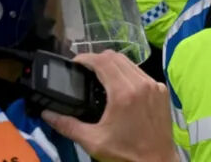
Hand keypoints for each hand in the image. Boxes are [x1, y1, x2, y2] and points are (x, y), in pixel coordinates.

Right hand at [42, 51, 176, 161]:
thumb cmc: (126, 153)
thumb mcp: (93, 141)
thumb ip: (68, 126)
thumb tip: (48, 114)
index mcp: (124, 93)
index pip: (103, 61)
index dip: (86, 58)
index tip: (75, 63)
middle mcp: (142, 84)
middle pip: (116, 58)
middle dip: (98, 59)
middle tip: (84, 69)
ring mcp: (154, 85)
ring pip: (130, 63)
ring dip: (113, 64)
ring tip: (98, 75)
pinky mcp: (162, 90)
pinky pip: (142, 73)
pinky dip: (128, 73)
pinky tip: (118, 86)